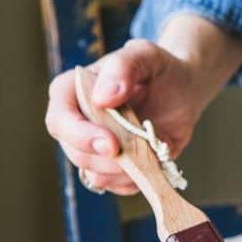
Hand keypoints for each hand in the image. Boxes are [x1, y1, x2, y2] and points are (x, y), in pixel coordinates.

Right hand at [45, 15, 241, 194]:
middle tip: (143, 149)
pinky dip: (138, 179)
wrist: (182, 91)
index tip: (111, 143)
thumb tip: (103, 97)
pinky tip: (153, 159)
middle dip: (109, 158)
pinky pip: (117, 185)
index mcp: (73, 91)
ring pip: (95, 174)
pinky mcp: (113, 166)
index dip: (80, 136)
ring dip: (127, 169)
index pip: (59, 120)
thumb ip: (124, 66)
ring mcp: (94, 147)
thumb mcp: (146, 55)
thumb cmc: (160, 69)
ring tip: (152, 148)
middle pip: (76, 153)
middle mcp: (78, 122)